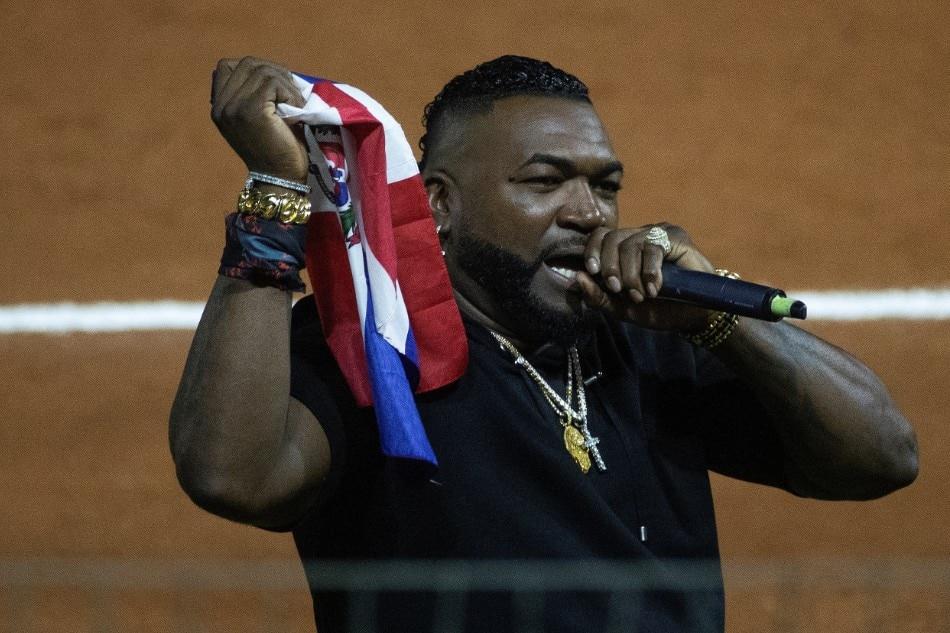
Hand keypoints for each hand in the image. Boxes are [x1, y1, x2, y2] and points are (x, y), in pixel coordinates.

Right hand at [210, 56, 308, 182]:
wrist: (282, 178)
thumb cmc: (277, 147)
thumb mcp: (259, 115)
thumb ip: (254, 92)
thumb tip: (274, 69)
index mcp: (219, 106)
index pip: (226, 66)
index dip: (254, 67)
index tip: (275, 83)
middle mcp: (221, 106)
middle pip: (248, 64)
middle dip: (275, 72)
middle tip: (292, 91)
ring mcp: (233, 107)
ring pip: (263, 72)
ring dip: (286, 85)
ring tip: (297, 104)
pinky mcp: (251, 111)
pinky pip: (273, 84)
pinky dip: (290, 93)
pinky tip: (297, 110)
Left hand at [575, 223, 715, 330]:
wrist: (694, 316)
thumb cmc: (658, 309)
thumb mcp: (622, 308)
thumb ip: (598, 296)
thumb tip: (577, 279)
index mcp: (623, 249)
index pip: (599, 236)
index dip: (592, 251)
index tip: (593, 272)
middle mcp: (639, 236)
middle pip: (611, 238)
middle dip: (611, 267)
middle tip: (619, 290)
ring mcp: (658, 233)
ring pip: (631, 244)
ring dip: (631, 274)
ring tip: (641, 295)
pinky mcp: (676, 237)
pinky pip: (654, 247)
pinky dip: (650, 271)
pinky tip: (655, 288)